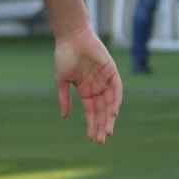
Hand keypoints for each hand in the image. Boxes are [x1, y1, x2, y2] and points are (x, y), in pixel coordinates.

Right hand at [53, 25, 121, 144]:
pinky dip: (116, 102)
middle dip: (101, 125)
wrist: (72, 38)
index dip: (91, 124)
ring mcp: (106, 81)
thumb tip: (64, 116)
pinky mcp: (113, 73)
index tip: (91, 138)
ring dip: (109, 118)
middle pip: (102, 111)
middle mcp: (97, 88)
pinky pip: (117, 91)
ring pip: (110, 104)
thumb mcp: (61, 80)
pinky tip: (113, 113)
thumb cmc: (64, 56)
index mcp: (85, 90)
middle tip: (102, 140)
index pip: (91, 111)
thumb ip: (64, 98)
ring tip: (107, 131)